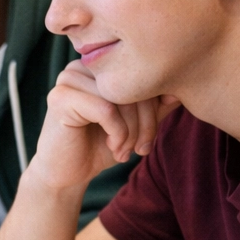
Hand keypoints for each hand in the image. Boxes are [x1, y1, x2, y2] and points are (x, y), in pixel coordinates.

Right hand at [28, 62, 179, 193]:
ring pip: (120, 98)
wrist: (66, 173)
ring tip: (126, 151)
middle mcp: (82, 66)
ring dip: (131, 131)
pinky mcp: (60, 98)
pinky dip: (118, 133)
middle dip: (145, 123)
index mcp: (100, 66)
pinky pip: (106, 110)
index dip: (155, 107)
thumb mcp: (135, 123)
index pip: (142, 74)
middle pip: (132, 84)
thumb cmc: (99, 145)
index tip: (150, 139)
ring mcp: (68, 79)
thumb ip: (156, 105)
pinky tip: (114, 147)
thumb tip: (180, 90)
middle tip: (141, 149)